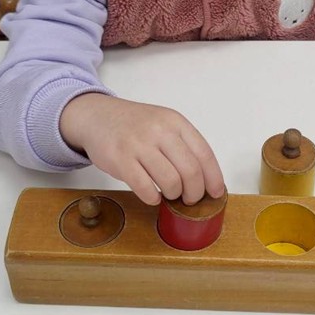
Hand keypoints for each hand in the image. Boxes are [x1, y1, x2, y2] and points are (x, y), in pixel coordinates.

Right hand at [60, 93, 224, 205]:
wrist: (98, 116)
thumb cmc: (134, 125)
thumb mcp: (163, 123)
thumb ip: (183, 144)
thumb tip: (206, 178)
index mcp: (175, 122)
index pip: (204, 154)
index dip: (214, 178)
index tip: (216, 193)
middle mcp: (159, 131)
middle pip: (191, 171)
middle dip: (194, 192)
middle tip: (189, 199)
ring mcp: (139, 145)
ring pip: (170, 181)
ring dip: (174, 195)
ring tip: (169, 194)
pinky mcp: (120, 159)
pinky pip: (145, 188)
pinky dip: (153, 198)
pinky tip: (152, 195)